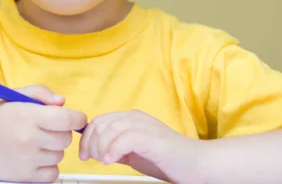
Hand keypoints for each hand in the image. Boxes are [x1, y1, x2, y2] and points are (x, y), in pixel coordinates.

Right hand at [0, 85, 86, 181]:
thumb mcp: (12, 96)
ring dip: (53, 148)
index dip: (78, 118)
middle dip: (61, 131)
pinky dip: (48, 166)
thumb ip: (40, 93)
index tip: (75, 118)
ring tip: (33, 142)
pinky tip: (33, 157)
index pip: (67, 119)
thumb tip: (63, 103)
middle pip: (66, 138)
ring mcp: (27, 160)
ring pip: (60, 155)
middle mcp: (28, 139)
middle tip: (45, 127)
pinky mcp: (24, 178)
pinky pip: (53, 173)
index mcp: (26, 115)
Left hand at [79, 110, 204, 183]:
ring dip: (101, 147)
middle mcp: (136, 118)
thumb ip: (117, 147)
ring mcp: (145, 126)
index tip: (84, 154)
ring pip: (110, 129)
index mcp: (131, 118)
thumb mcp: (135, 152)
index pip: (100, 120)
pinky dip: (113, 150)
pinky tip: (112, 161)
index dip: (87, 137)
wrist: (197, 164)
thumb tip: (94, 148)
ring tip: (104, 161)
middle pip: (102, 123)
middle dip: (91, 143)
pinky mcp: (152, 138)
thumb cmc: (168, 160)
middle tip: (92, 159)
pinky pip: (125, 138)